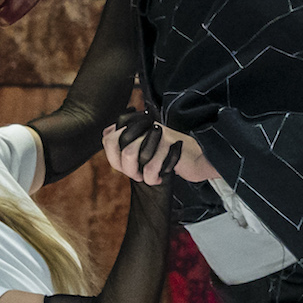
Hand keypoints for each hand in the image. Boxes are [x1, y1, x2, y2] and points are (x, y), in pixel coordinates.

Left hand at [102, 116, 216, 185]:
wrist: (197, 160)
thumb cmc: (167, 157)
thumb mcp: (144, 151)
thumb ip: (124, 143)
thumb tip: (105, 134)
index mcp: (136, 124)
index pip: (108, 139)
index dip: (114, 159)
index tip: (127, 169)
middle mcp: (144, 124)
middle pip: (116, 145)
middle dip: (126, 168)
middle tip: (139, 175)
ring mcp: (156, 131)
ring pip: (130, 155)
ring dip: (139, 174)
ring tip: (151, 177)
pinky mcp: (168, 141)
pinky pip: (149, 166)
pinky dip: (152, 178)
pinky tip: (161, 177)